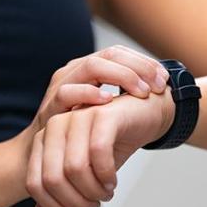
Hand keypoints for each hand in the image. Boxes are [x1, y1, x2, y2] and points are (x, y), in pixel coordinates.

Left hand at [26, 87, 174, 206]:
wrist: (141, 116)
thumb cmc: (109, 145)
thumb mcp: (83, 176)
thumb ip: (59, 197)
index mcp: (43, 139)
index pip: (35, 184)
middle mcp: (55, 126)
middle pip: (53, 179)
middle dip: (76, 201)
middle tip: (94, 204)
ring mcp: (77, 117)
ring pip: (75, 168)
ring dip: (93, 190)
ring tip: (105, 193)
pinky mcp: (101, 115)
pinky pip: (98, 153)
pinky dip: (106, 174)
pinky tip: (112, 180)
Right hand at [28, 45, 168, 132]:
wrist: (42, 154)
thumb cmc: (80, 131)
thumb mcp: (105, 109)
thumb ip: (124, 96)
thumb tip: (162, 89)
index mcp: (89, 68)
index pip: (119, 53)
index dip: (144, 62)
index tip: (164, 79)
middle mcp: (74, 71)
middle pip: (110, 54)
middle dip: (138, 67)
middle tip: (157, 85)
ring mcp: (61, 86)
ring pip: (92, 66)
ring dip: (121, 76)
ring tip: (141, 91)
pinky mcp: (50, 106)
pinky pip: (68, 92)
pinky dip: (89, 94)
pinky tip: (108, 101)